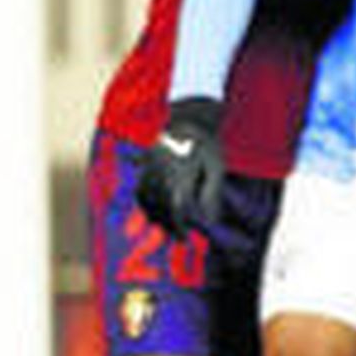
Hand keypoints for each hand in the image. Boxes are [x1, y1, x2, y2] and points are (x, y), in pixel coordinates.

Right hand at [135, 97, 224, 237]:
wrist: (188, 115)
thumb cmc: (206, 144)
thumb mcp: (217, 168)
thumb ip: (212, 196)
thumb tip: (209, 221)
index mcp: (179, 176)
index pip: (175, 212)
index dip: (179, 230)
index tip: (184, 240)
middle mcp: (160, 174)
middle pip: (159, 209)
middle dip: (166, 227)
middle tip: (176, 238)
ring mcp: (149, 168)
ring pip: (145, 201)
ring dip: (153, 217)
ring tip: (164, 228)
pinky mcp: (143, 163)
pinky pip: (138, 188)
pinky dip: (143, 203)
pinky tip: (151, 212)